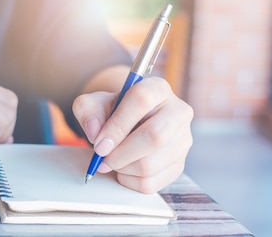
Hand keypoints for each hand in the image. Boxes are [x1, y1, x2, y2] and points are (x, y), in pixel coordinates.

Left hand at [72, 77, 193, 192]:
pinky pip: (151, 183)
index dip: (117, 124)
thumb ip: (87, 111)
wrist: (127, 126)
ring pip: (151, 164)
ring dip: (122, 168)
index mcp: (158, 88)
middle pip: (155, 136)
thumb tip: (95, 131)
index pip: (142, 100)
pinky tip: (123, 169)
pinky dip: (129, 181)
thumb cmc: (111, 112)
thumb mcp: (93, 104)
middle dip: (121, 153)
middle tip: (103, 158)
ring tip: (111, 161)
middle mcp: (178, 112)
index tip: (99, 143)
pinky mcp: (179, 165)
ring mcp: (183, 140)